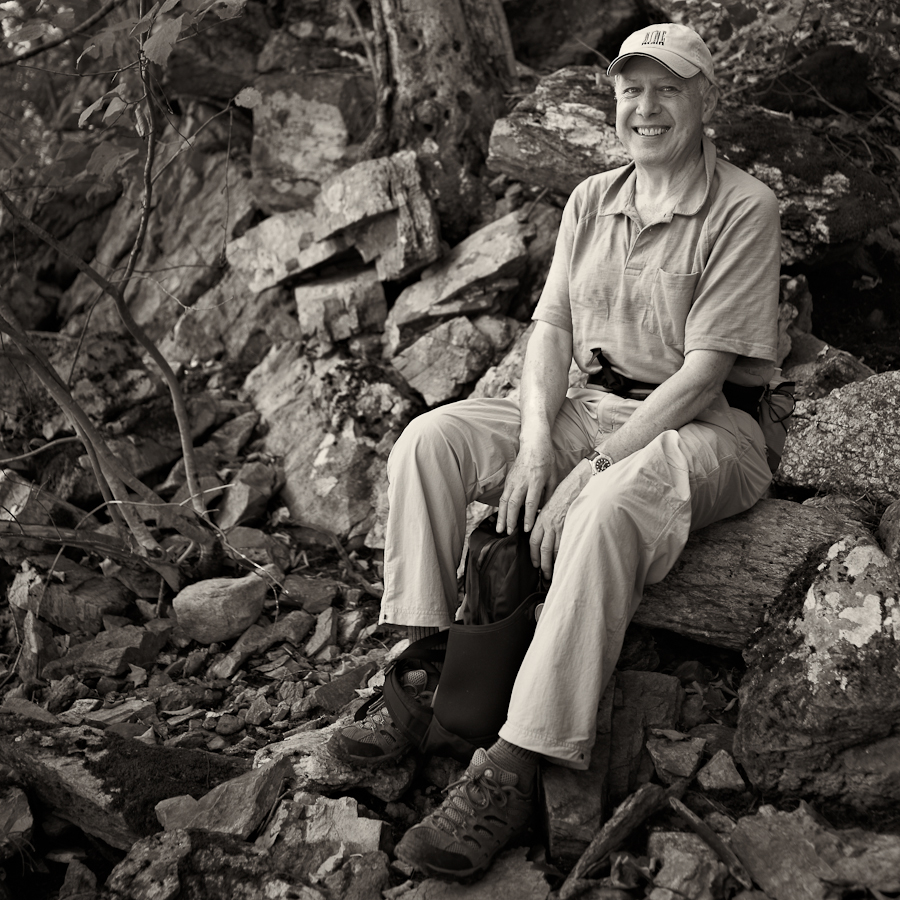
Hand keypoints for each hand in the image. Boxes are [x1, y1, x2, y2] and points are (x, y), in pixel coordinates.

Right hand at [496, 439, 557, 535]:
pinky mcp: (508, 479)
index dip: (528, 517)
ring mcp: (513, 480)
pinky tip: (501, 517)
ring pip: (505, 501)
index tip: (526, 529)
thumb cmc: (547, 460)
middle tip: (508, 533)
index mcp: (536, 481)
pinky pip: (503, 496)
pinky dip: (501, 508)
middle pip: (514, 503)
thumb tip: (544, 510)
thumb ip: (549, 493)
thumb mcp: (554, 476)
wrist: (534, 443)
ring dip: (502, 516)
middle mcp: (522, 481)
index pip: (531, 502)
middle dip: (510, 520)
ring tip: (500, 529)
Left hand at [529, 460, 590, 578]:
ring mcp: (560, 527)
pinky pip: (566, 546)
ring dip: (553, 563)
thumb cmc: (566, 494)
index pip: (534, 541)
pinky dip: (565, 556)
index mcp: (542, 519)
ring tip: (555, 574)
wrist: (577, 485)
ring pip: (554, 550)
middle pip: (543, 549)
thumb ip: (547, 520)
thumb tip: (547, 532)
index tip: (535, 563)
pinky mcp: (571, 527)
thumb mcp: (551, 506)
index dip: (534, 554)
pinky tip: (566, 563)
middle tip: (544, 575)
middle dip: (543, 564)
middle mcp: (549, 524)